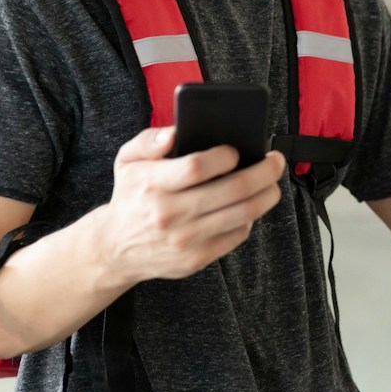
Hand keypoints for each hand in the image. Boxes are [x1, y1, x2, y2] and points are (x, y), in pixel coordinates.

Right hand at [93, 126, 286, 287]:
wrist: (115, 248)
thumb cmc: (130, 197)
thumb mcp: (127, 161)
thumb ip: (149, 140)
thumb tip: (175, 133)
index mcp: (153, 185)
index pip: (197, 167)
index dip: (224, 156)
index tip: (236, 150)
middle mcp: (169, 214)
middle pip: (232, 190)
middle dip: (264, 171)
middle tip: (275, 161)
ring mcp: (185, 240)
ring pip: (242, 214)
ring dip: (267, 195)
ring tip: (273, 182)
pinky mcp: (197, 259)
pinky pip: (236, 236)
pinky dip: (250, 218)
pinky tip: (251, 205)